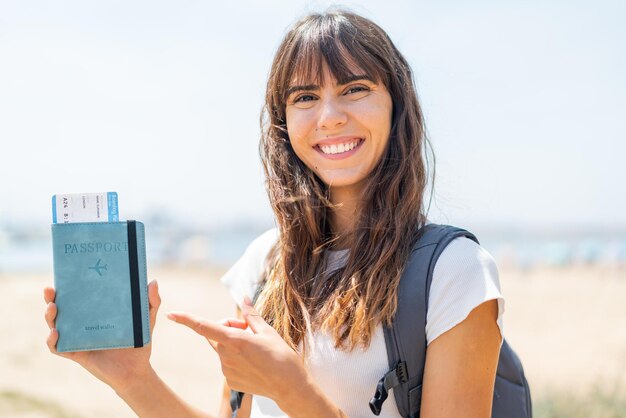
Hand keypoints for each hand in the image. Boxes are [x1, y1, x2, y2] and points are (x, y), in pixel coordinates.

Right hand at [43, 280, 160, 391]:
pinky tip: (55, 333)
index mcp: (97, 312)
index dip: (68, 286)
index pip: (79, 296)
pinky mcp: (77, 354)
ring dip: (49, 316)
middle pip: (61, 308)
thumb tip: (153, 281)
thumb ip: (152, 301)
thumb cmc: (139, 343)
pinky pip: (58, 348)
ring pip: (55, 325)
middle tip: (50, 290)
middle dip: (51, 298)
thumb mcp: (147, 319)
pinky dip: (52, 341)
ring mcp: (78, 339)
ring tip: (53, 307)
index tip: (65, 275)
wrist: (136, 370)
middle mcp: (83, 324)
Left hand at [167, 297, 307, 401]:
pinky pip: (228, 363)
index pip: (205, 327)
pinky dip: (238, 359)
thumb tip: (244, 298)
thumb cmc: (281, 356)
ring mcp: (227, 370)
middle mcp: (226, 356)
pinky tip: (254, 363)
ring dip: (235, 344)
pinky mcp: (230, 381)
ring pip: (224, 348)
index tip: (172, 314)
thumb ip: (251, 315)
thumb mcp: (268, 331)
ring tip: (256, 350)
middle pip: (218, 333)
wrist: (289, 386)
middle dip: (231, 327)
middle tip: (251, 330)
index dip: (187, 320)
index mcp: (235, 340)